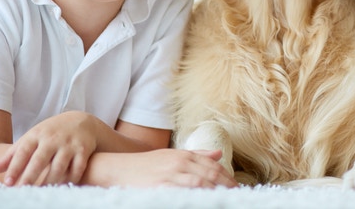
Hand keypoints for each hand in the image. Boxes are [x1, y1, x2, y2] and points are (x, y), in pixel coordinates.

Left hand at [0, 111, 98, 185]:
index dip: (15, 166)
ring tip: (40, 192)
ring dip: (49, 181)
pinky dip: (70, 179)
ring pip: (58, 166)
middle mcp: (53, 138)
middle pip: (40, 159)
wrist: (81, 121)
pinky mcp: (83, 150)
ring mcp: (69, 144)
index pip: (24, 150)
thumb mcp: (32, 136)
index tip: (7, 182)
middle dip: (30, 176)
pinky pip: (77, 168)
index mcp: (37, 134)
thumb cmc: (51, 132)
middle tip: (21, 190)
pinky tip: (62, 187)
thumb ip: (14, 152)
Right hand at [89, 148, 238, 187]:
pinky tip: (204, 201)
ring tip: (226, 199)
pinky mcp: (160, 187)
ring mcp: (170, 175)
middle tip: (237, 195)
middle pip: (210, 174)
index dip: (227, 177)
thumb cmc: (145, 165)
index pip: (212, 166)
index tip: (236, 187)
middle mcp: (179, 163)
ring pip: (200, 184)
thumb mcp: (171, 156)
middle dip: (226, 186)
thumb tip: (218, 154)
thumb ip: (196, 155)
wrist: (116, 168)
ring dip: (215, 192)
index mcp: (183, 155)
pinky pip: (182, 193)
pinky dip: (195, 197)